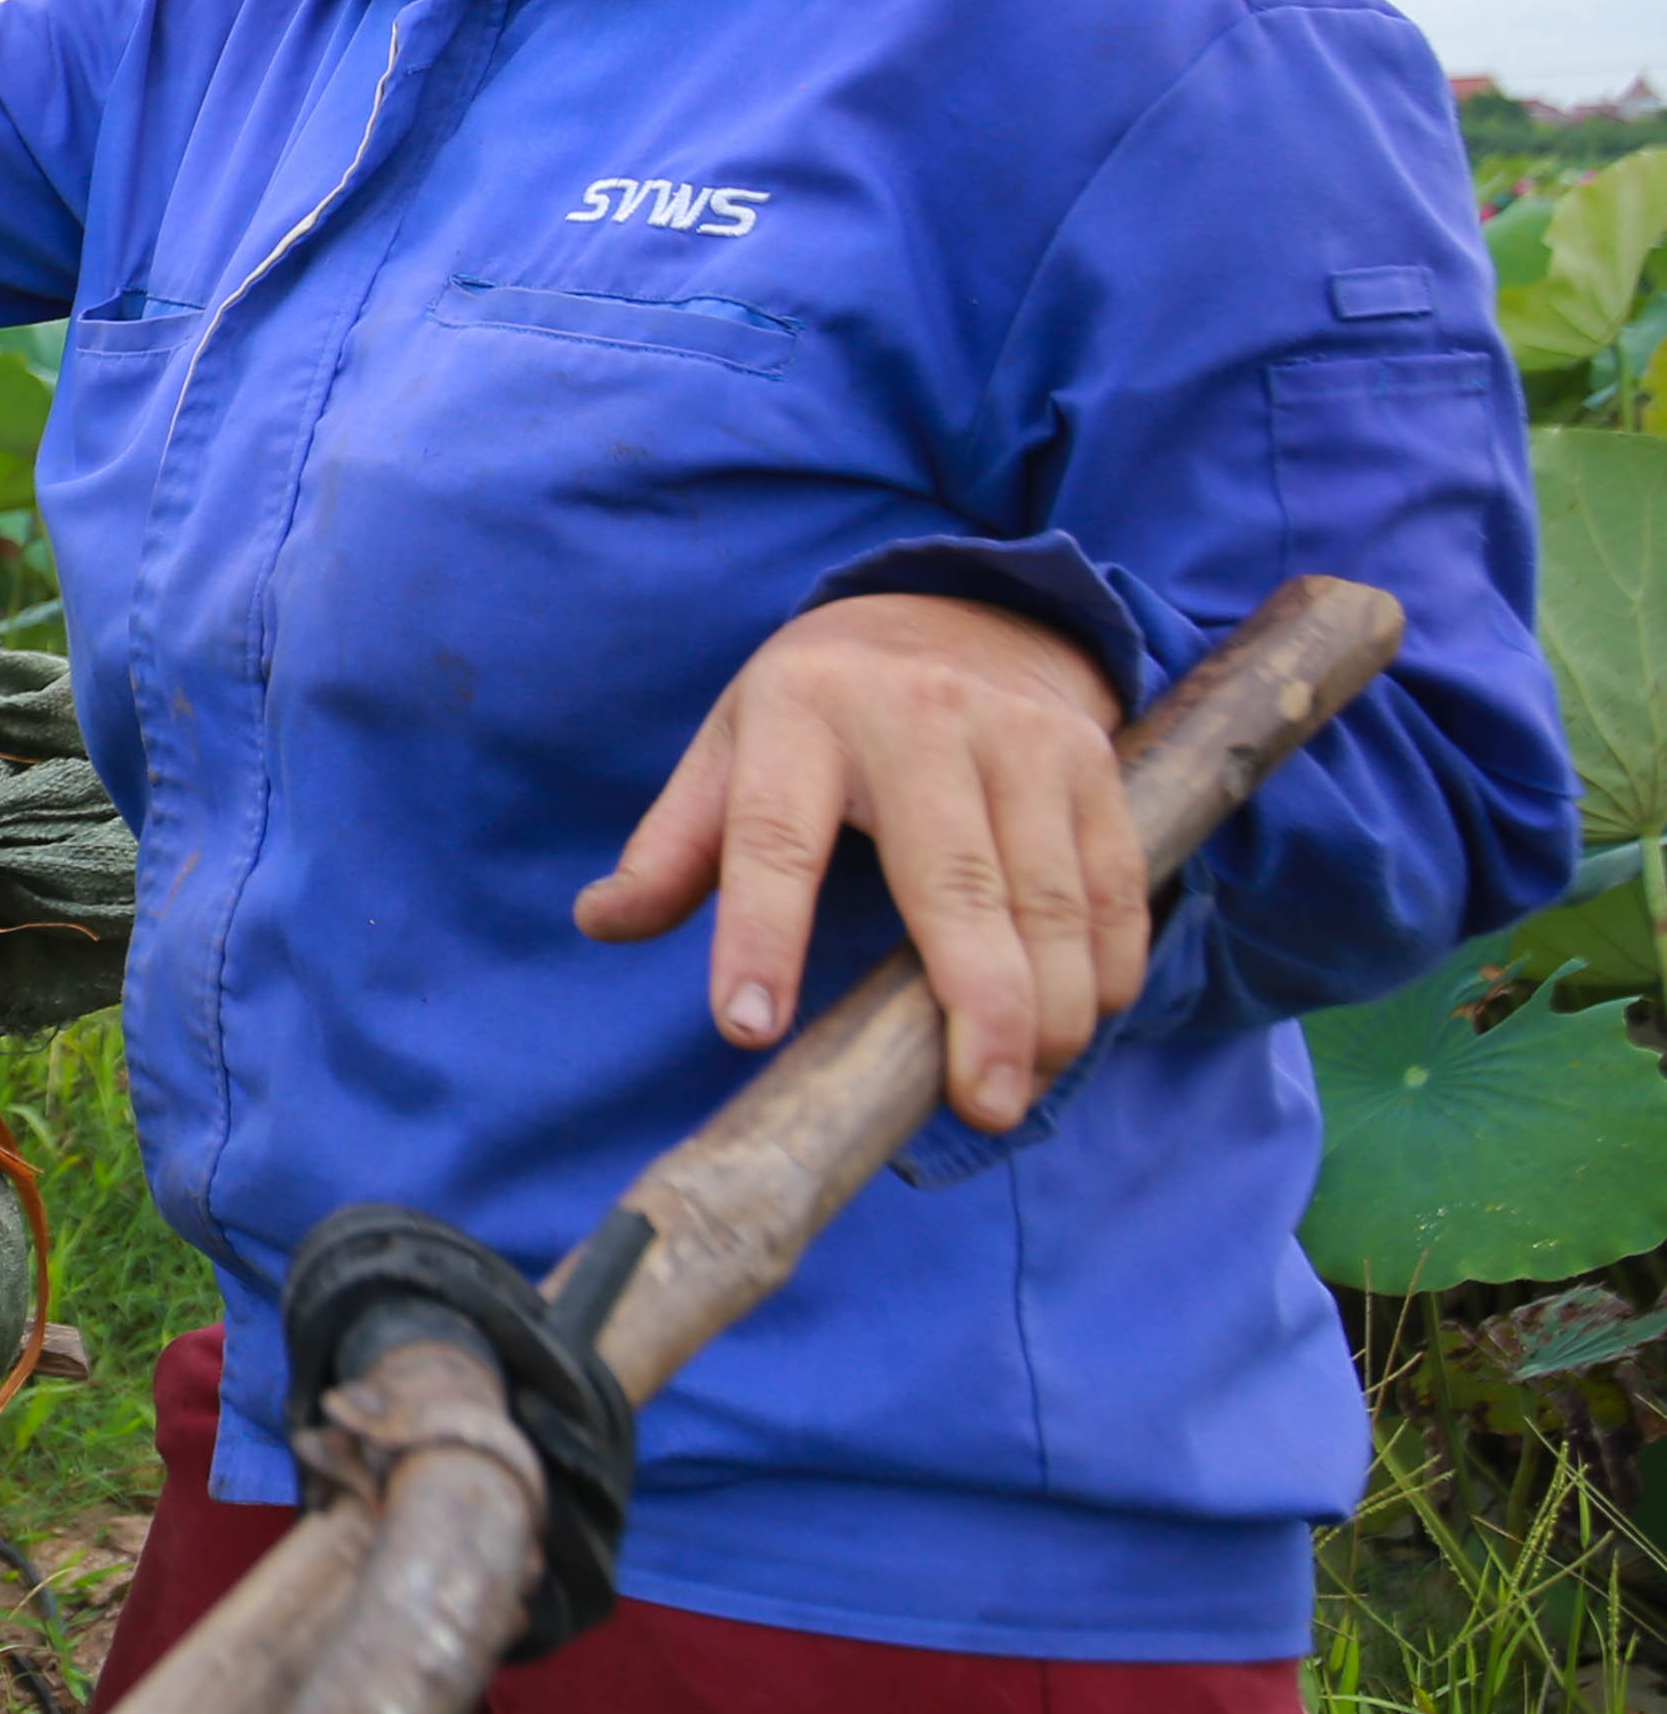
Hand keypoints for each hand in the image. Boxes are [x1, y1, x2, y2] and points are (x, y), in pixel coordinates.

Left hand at [574, 593, 1142, 1131]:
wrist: (957, 608)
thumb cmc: (820, 705)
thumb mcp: (729, 745)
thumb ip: (673, 845)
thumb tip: (600, 921)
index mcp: (800, 715)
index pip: (771, 839)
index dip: (759, 938)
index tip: (748, 1030)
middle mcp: (918, 719)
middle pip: (952, 884)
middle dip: (975, 1006)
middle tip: (977, 1105)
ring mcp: (1020, 739)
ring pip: (1049, 898)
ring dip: (1047, 1010)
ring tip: (1015, 1089)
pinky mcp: (1094, 762)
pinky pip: (1113, 884)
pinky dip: (1105, 967)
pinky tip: (1077, 1024)